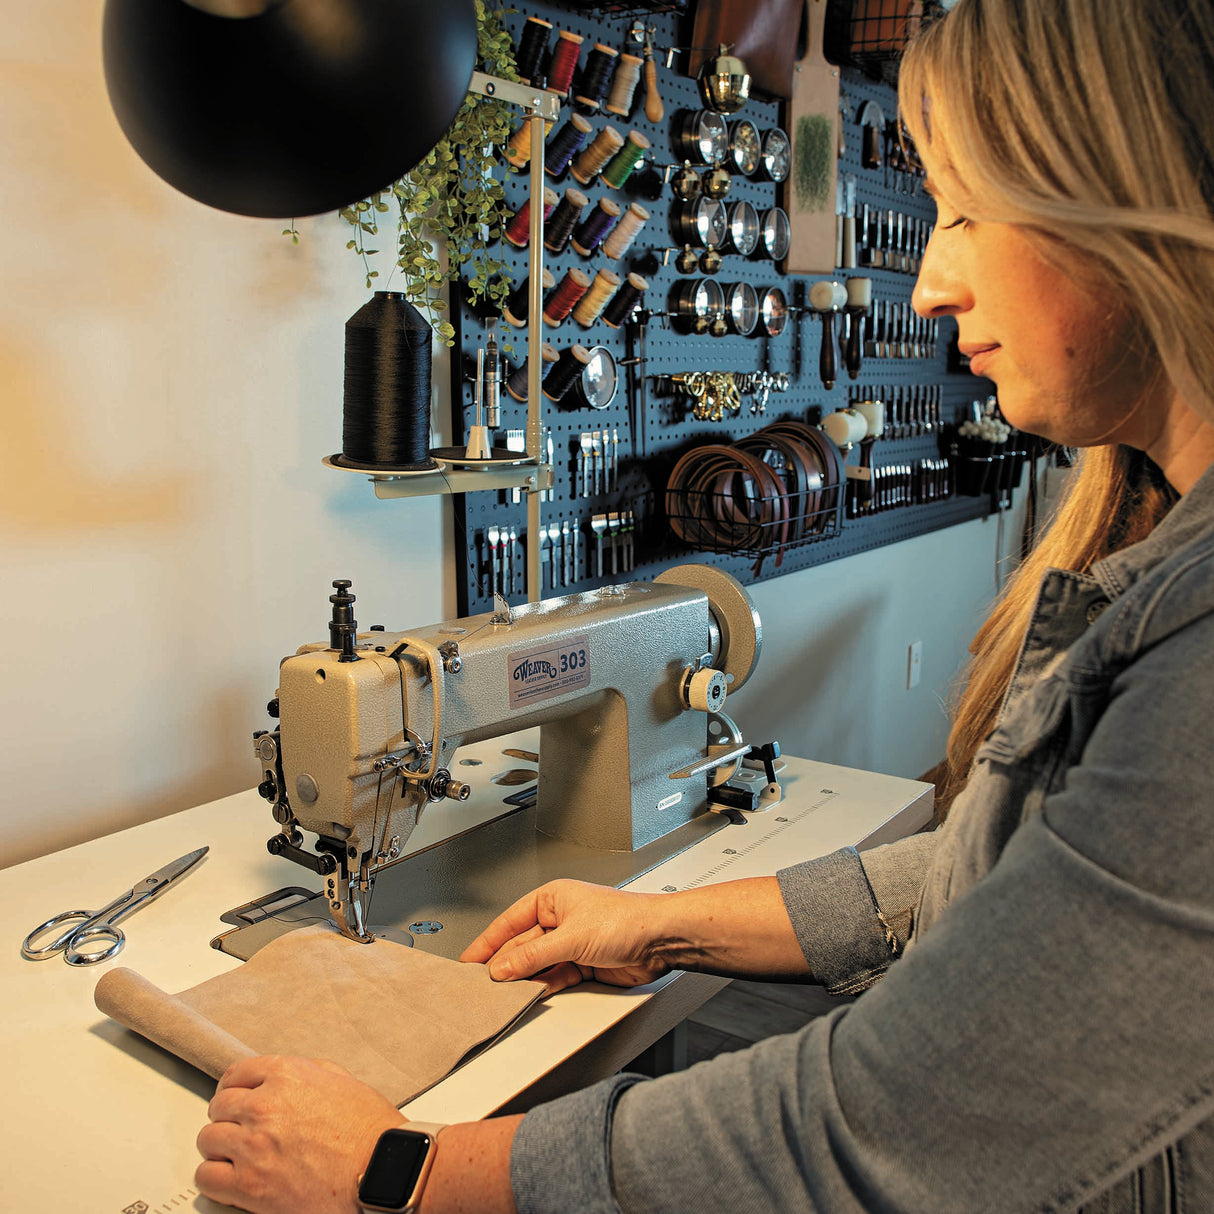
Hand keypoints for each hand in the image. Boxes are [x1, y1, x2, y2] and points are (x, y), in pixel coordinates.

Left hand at [195, 1055, 402, 1213]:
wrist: (381, 1169)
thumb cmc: (369, 1128)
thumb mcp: (340, 1079)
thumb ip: (304, 1073)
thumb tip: (280, 1080)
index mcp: (286, 1074)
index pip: (235, 1074)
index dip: (234, 1089)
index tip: (235, 1100)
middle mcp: (264, 1105)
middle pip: (218, 1107)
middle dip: (228, 1117)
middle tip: (239, 1130)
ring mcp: (253, 1146)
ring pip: (208, 1140)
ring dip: (219, 1147)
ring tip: (235, 1156)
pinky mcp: (249, 1186)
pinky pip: (207, 1177)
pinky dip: (213, 1178)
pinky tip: (230, 1179)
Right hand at [460, 879, 672, 993]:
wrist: (661, 940)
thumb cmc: (627, 920)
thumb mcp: (571, 937)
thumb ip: (533, 956)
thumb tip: (503, 967)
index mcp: (553, 899)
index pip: (510, 921)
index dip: (488, 942)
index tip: (469, 959)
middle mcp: (561, 919)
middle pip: (522, 945)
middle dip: (505, 964)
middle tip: (482, 984)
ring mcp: (572, 943)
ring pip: (538, 964)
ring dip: (523, 979)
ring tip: (502, 994)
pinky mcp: (583, 964)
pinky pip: (554, 977)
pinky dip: (543, 987)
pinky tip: (530, 995)